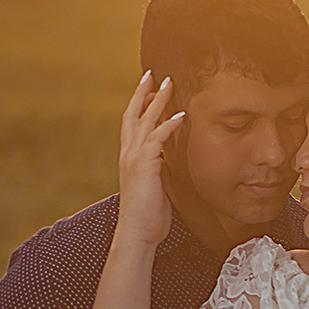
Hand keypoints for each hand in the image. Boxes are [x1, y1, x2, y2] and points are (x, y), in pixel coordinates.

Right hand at [116, 72, 185, 246]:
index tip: (148, 89)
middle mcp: (128, 154)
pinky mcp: (145, 166)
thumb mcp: (154, 186)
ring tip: (170, 84)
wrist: (138, 233)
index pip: (132, 124)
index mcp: (129, 158)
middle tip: (154, 74)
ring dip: (158, 101)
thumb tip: (167, 161)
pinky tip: (181, 115)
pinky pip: (158, 139)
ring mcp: (135, 159)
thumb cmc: (148, 216)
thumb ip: (158, 169)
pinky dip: (169, 125)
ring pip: (145, 121)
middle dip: (144, 93)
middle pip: (134, 114)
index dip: (139, 104)